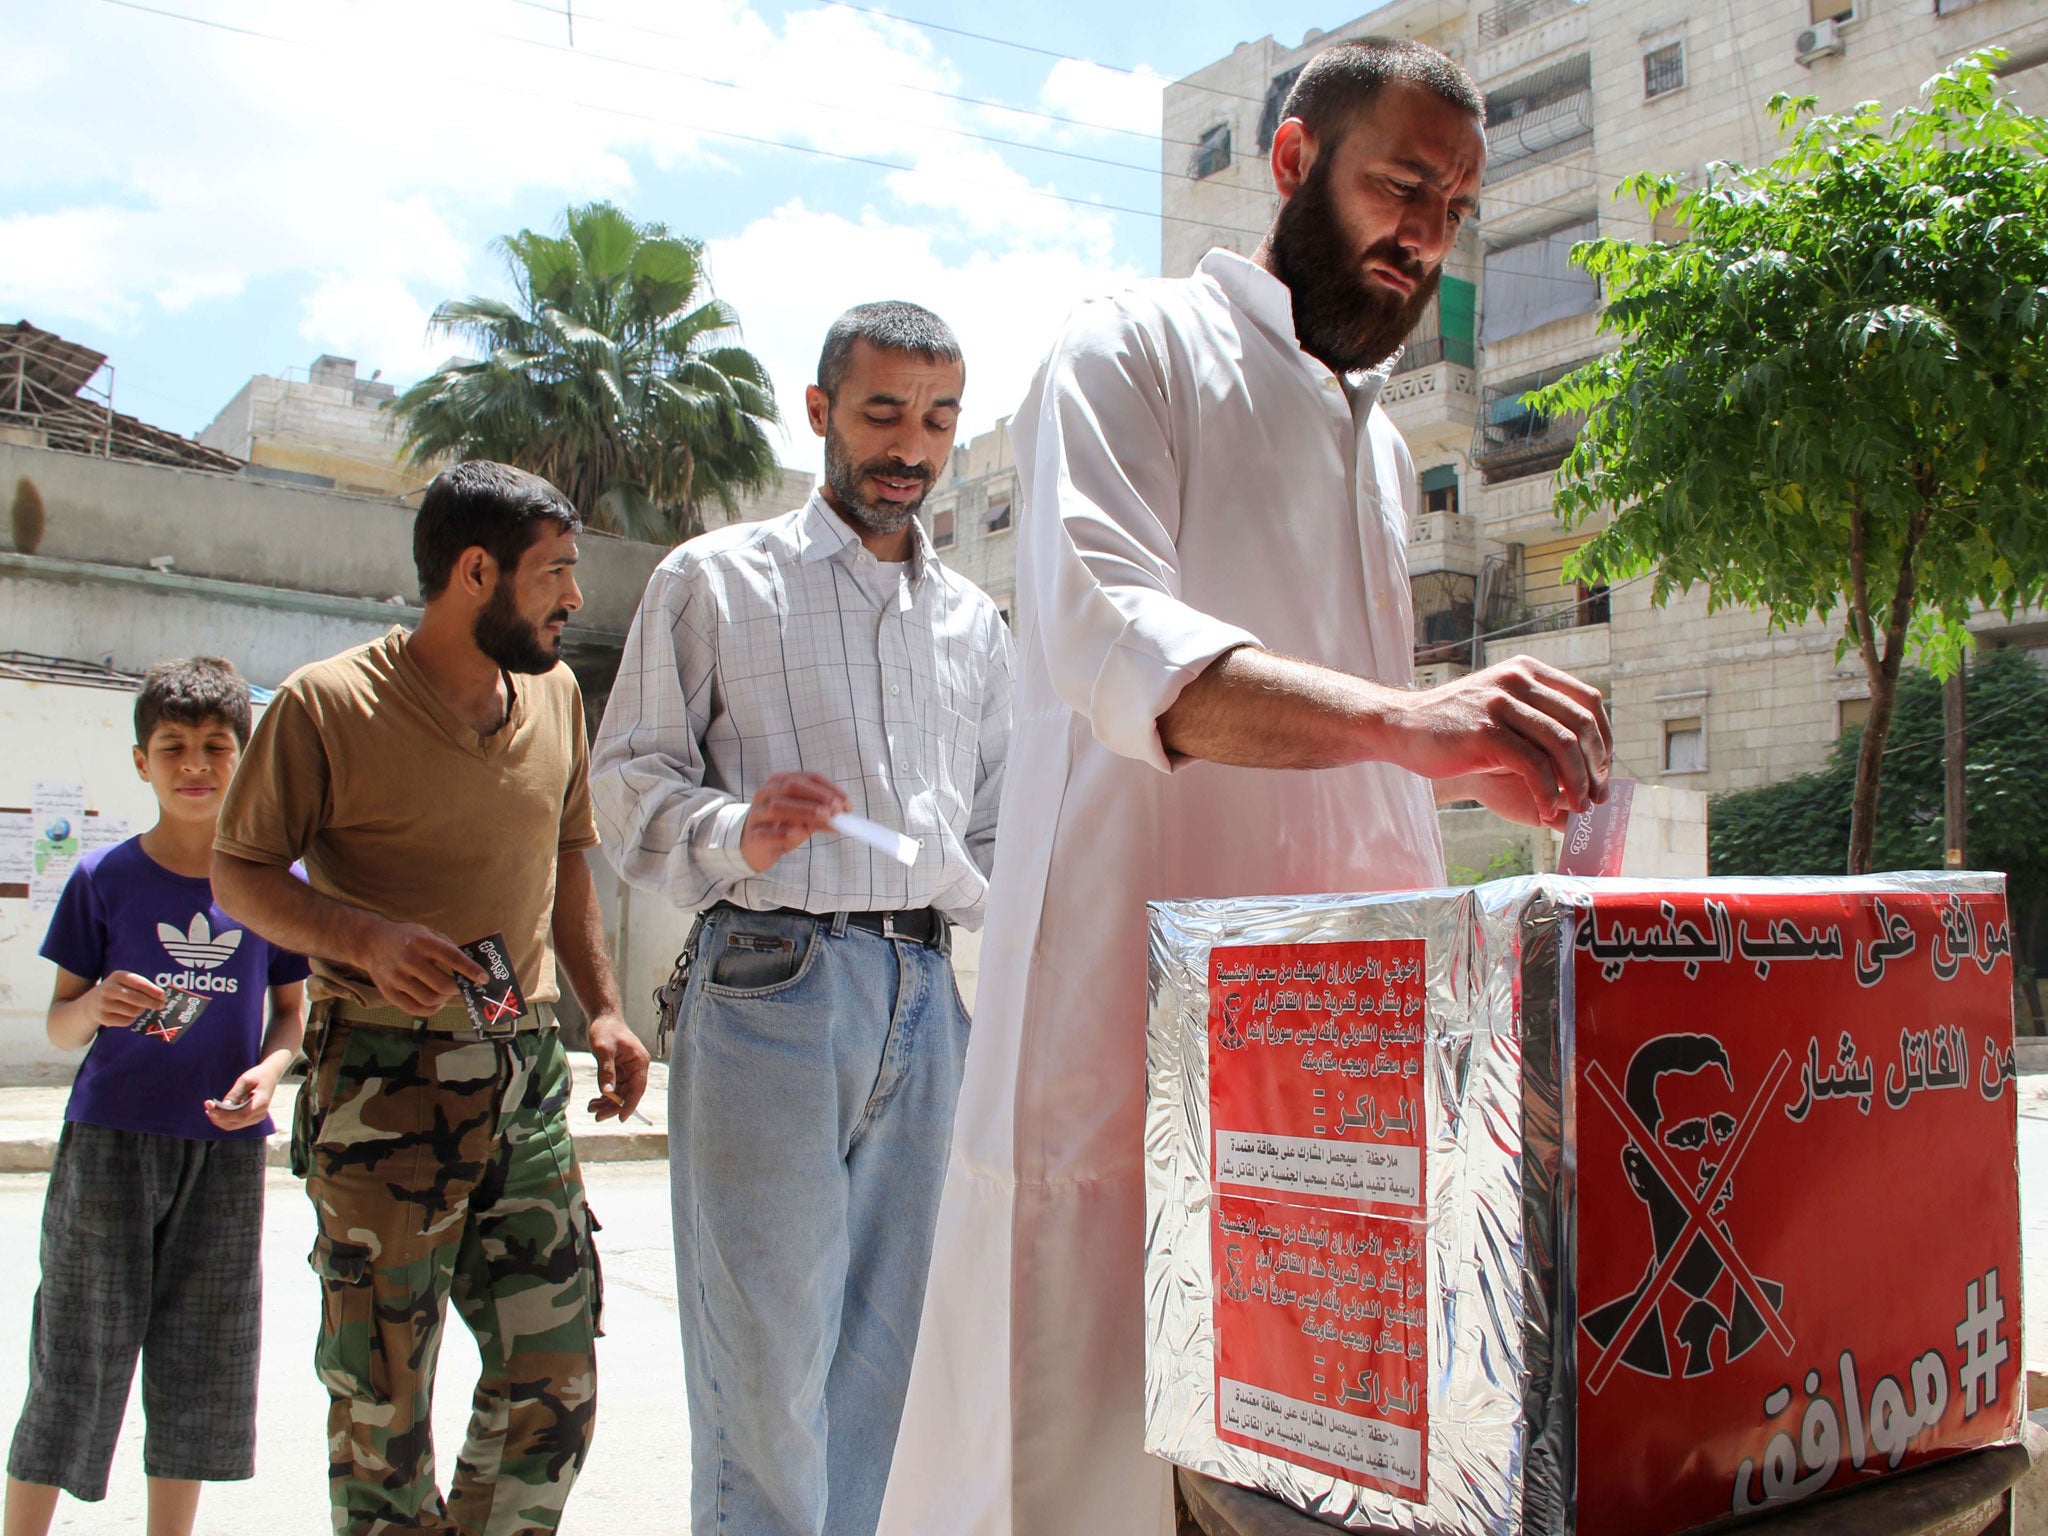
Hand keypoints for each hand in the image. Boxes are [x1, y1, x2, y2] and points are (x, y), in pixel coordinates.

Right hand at [87, 971, 167, 1028]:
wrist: (90, 1004)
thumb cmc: (118, 990)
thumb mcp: (126, 982)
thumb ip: (142, 986)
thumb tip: (161, 997)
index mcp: (117, 976)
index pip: (139, 983)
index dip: (153, 991)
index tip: (163, 996)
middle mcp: (108, 988)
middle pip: (137, 998)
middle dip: (152, 1003)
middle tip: (161, 1005)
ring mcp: (104, 1003)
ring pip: (134, 1011)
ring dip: (141, 1011)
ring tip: (138, 1008)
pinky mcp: (103, 1018)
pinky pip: (127, 1021)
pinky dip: (132, 1019)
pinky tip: (127, 1014)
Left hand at [204, 1055, 288, 1132]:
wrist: (270, 1075)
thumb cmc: (258, 1075)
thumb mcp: (245, 1080)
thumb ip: (235, 1093)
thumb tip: (224, 1106)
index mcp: (261, 1104)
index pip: (240, 1116)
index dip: (223, 1114)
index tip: (209, 1105)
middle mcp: (259, 1114)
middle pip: (234, 1123)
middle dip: (217, 1117)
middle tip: (207, 1104)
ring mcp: (256, 1118)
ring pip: (232, 1126)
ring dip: (219, 1119)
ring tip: (209, 1107)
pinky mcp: (251, 1118)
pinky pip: (234, 1123)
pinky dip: (224, 1118)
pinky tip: (216, 1110)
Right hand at [358, 921, 486, 1014]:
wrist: (371, 942)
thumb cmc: (408, 938)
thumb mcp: (428, 933)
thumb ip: (448, 948)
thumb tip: (473, 968)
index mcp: (421, 941)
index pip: (452, 957)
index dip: (470, 970)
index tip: (484, 979)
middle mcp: (408, 959)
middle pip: (442, 984)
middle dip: (458, 989)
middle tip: (464, 987)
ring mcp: (396, 977)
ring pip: (430, 999)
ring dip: (445, 999)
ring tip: (448, 993)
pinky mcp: (388, 992)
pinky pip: (415, 1009)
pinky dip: (432, 1009)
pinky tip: (437, 1002)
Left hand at [585, 1010, 650, 1120]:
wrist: (602, 1017)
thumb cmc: (605, 1029)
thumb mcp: (604, 1050)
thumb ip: (607, 1071)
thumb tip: (608, 1093)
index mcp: (639, 1062)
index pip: (637, 1089)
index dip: (629, 1105)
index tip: (620, 1118)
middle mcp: (636, 1067)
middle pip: (628, 1093)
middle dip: (613, 1106)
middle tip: (597, 1116)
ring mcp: (628, 1069)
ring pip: (620, 1092)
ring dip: (607, 1102)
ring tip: (592, 1108)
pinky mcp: (619, 1069)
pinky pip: (614, 1087)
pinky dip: (605, 1094)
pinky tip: (594, 1101)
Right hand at [740, 772, 849, 873]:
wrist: (755, 847)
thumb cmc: (782, 827)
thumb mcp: (804, 818)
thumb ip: (821, 814)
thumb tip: (843, 815)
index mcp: (780, 782)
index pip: (807, 778)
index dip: (829, 788)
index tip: (846, 803)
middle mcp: (766, 793)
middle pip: (791, 786)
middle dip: (817, 796)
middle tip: (836, 808)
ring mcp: (757, 813)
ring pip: (778, 806)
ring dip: (804, 810)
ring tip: (824, 817)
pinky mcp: (753, 835)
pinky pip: (767, 832)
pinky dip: (783, 832)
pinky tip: (798, 834)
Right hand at [1381, 657, 1610, 821]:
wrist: (1402, 725)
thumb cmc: (1455, 725)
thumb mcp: (1501, 706)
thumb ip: (1537, 717)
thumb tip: (1586, 754)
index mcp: (1528, 671)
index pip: (1589, 701)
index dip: (1605, 740)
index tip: (1603, 772)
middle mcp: (1518, 681)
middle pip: (1582, 724)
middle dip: (1597, 767)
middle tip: (1597, 797)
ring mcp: (1500, 704)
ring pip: (1563, 745)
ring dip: (1578, 782)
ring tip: (1578, 807)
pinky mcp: (1486, 732)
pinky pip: (1534, 766)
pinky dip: (1548, 791)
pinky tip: (1547, 808)